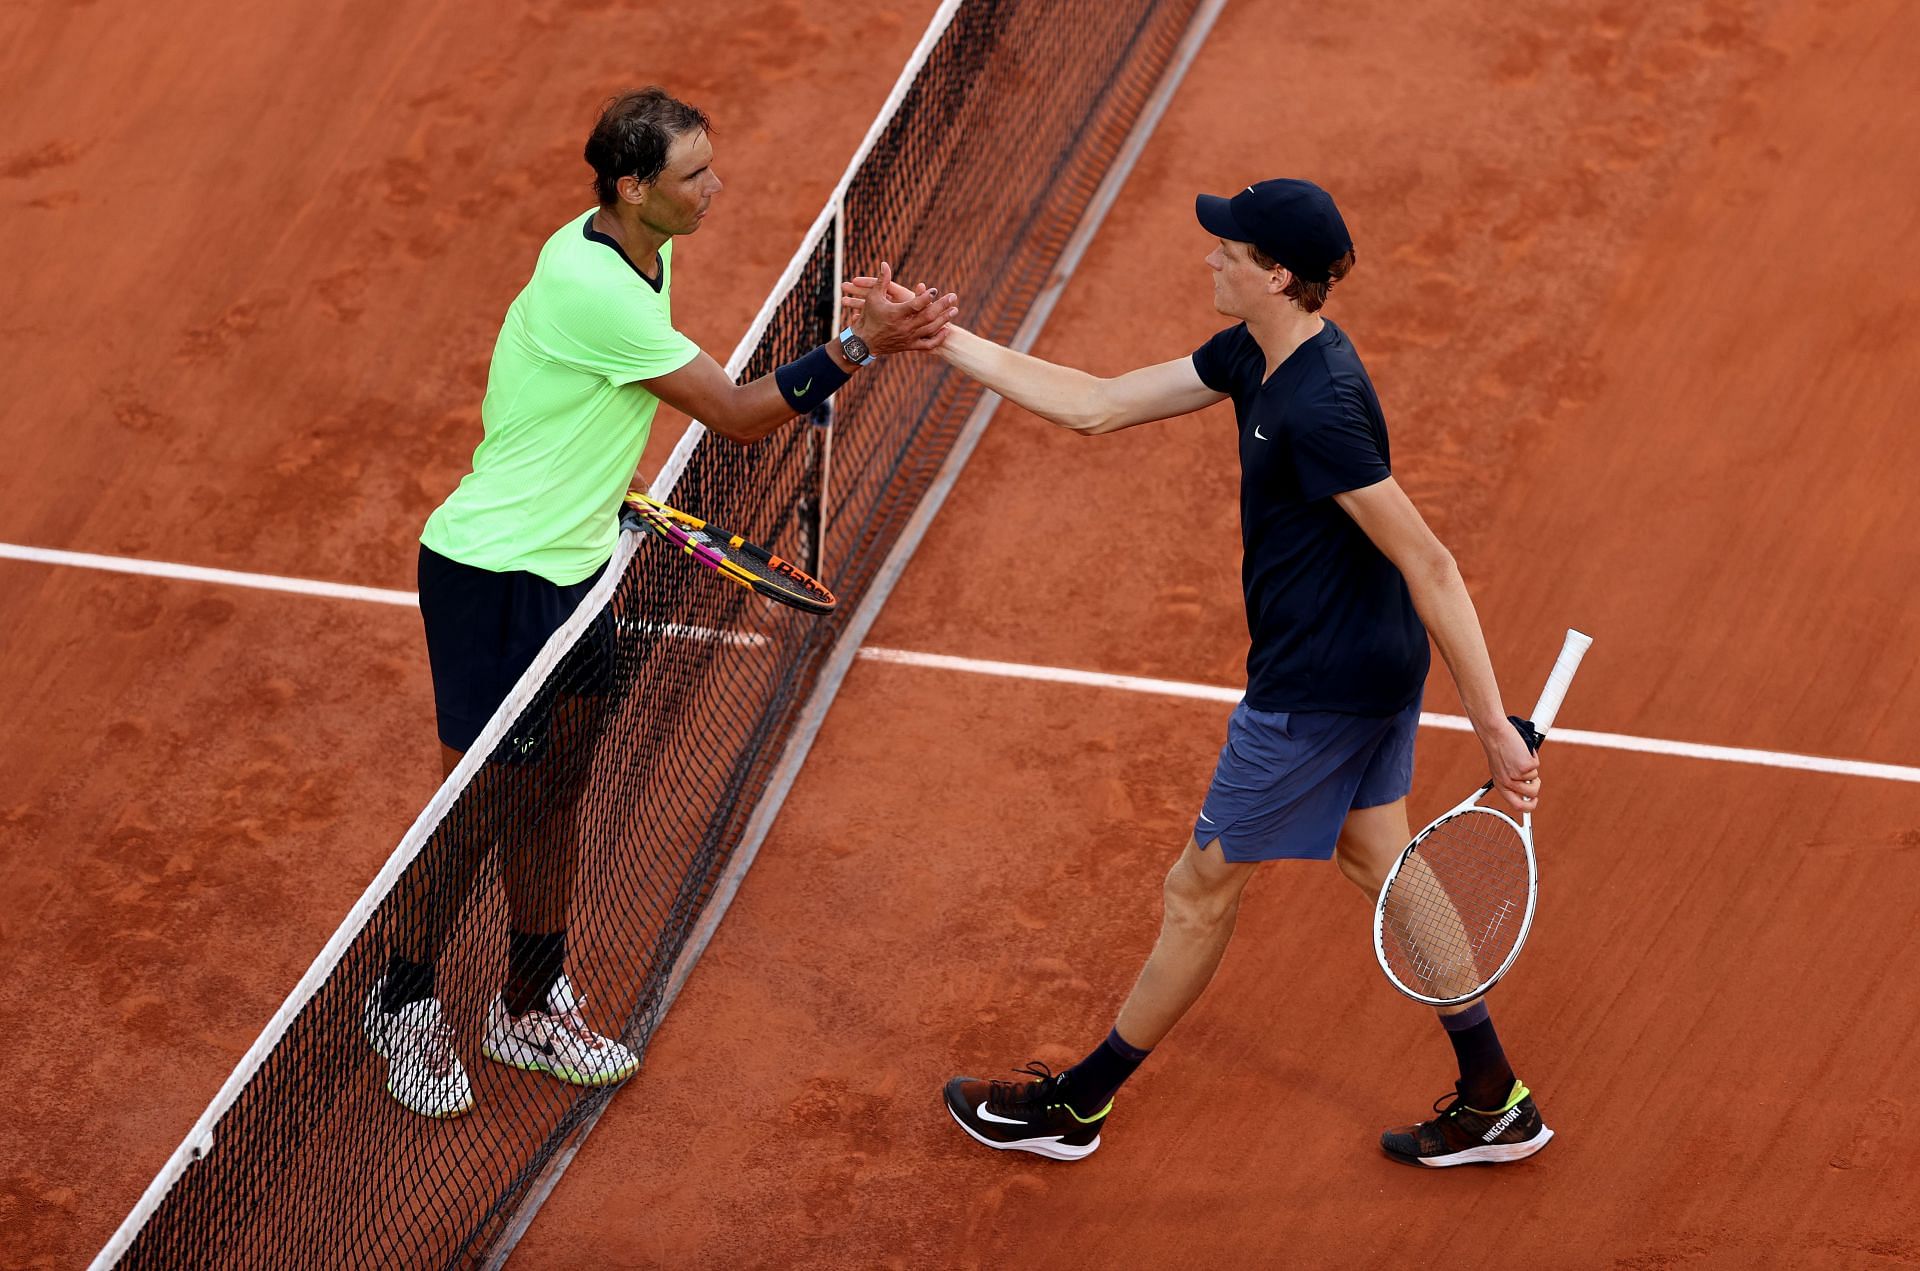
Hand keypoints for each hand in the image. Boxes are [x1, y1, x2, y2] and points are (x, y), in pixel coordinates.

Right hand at [841, 262, 956, 352]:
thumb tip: (884, 263)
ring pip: (930, 329)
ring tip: (954, 310)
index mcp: (896, 314)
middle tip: (953, 296)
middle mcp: (904, 327)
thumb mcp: (873, 297)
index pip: (915, 305)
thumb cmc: (868, 317)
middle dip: (942, 306)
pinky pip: (928, 344)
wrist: (863, 343)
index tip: (935, 290)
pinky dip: (938, 338)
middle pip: (928, 316)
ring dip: (944, 319)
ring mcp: (908, 338)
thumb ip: (882, 280)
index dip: (926, 297)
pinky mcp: (910, 346)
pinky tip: (946, 330)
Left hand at [1481, 718, 1540, 813]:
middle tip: (1533, 776)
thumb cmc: (1499, 746)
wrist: (1495, 732)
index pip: (1516, 805)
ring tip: (1522, 757)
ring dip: (1533, 769)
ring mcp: (1517, 775)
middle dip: (1536, 786)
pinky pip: (1536, 765)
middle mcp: (1508, 782)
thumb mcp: (1501, 767)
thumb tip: (1527, 788)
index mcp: (1500, 784)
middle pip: (1531, 795)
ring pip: (1535, 779)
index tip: (1533, 802)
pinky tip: (1522, 749)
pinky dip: (1533, 756)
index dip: (1528, 807)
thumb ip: (1510, 778)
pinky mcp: (1525, 766)